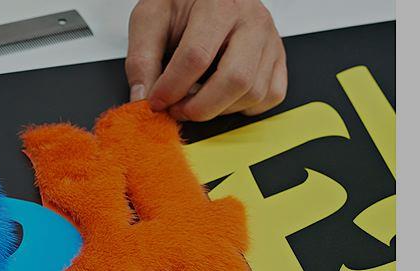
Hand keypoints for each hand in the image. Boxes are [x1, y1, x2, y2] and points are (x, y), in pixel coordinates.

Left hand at [126, 0, 286, 120]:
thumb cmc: (181, 3)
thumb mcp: (150, 19)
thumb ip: (142, 58)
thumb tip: (141, 98)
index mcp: (219, 4)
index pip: (197, 56)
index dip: (172, 87)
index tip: (156, 101)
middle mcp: (252, 20)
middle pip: (236, 79)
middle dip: (201, 107)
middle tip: (177, 110)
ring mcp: (270, 40)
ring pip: (254, 92)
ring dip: (219, 110)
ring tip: (195, 101)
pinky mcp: (278, 58)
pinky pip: (270, 95)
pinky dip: (244, 107)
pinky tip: (222, 97)